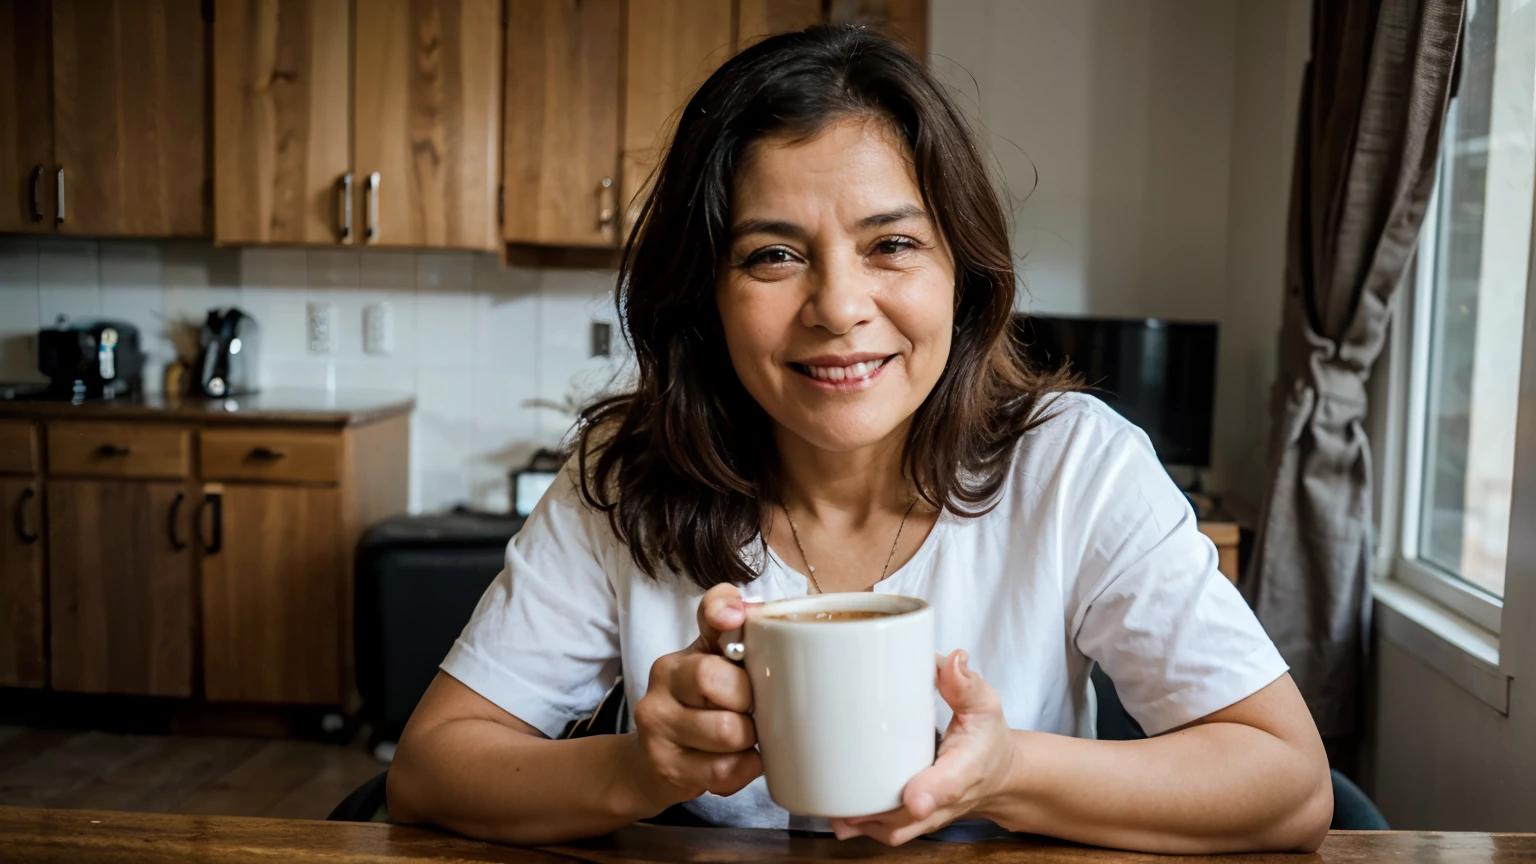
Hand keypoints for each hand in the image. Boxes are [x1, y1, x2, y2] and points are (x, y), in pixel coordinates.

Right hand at [625, 583, 763, 813]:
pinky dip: (743, 770)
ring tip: (745, 739)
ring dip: (749, 740)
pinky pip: (723, 770)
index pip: (706, 615)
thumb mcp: (720, 675)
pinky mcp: (665, 765)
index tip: (735, 618)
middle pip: (713, 677)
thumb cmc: (701, 713)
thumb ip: (746, 647)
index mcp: (686, 652)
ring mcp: (658, 723)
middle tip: (753, 711)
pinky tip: (738, 762)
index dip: (722, 609)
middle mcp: (664, 680)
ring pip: (726, 730)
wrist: (650, 764)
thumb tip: (768, 618)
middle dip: (748, 700)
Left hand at [828, 650, 1013, 845]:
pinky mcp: (917, 820)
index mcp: (965, 770)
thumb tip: (953, 660)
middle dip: (874, 813)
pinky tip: (838, 815)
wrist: (997, 774)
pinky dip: (864, 828)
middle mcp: (946, 800)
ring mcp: (930, 815)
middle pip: (910, 818)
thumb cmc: (987, 739)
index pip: (949, 786)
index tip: (913, 797)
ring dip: (862, 823)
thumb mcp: (985, 706)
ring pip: (896, 831)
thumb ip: (967, 685)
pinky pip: (891, 832)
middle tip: (838, 793)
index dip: (931, 793)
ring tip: (829, 804)